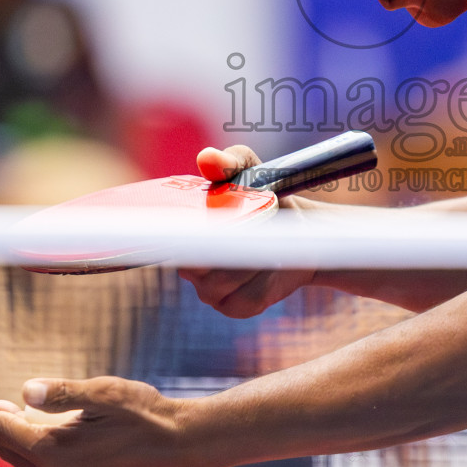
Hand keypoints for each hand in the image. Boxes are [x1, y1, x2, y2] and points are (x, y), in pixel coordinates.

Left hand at [0, 377, 192, 466]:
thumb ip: (65, 392)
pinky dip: (16, 435)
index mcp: (56, 454)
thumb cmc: (145, 415)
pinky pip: (31, 454)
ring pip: (15, 449)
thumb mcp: (106, 394)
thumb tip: (24, 391)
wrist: (179, 446)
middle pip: (0, 443)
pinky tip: (11, 416)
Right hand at [180, 144, 317, 317]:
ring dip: (251, 258)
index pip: (164, 241)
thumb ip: (230, 161)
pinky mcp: (236, 306)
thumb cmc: (267, 195)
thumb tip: (207, 159)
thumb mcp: (250, 169)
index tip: (203, 225)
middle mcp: (190, 264)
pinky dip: (265, 279)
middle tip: (255, 221)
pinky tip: (275, 261)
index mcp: (182, 231)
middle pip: (194, 265)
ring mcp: (210, 290)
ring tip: (271, 236)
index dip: (177, 236)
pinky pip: (245, 297)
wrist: (302, 228)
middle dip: (227, 243)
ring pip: (222, 282)